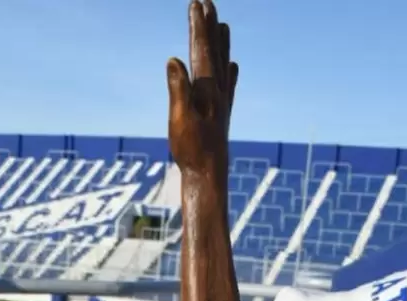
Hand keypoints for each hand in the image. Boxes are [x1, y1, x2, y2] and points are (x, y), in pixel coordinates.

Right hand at [167, 0, 237, 177]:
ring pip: (223, 65)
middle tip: (207, 3)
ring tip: (223, 25)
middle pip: (214, 52)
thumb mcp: (179, 120)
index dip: (198, 26)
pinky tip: (232, 66)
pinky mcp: (222, 115)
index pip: (202, 50)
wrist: (208, 177)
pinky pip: (228, 85)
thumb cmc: (191, 151)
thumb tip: (173, 59)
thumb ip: (178, 89)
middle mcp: (218, 92)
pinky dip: (229, 71)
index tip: (196, 3)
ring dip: (222, 43)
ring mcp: (222, 103)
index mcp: (207, 89)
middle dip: (209, 27)